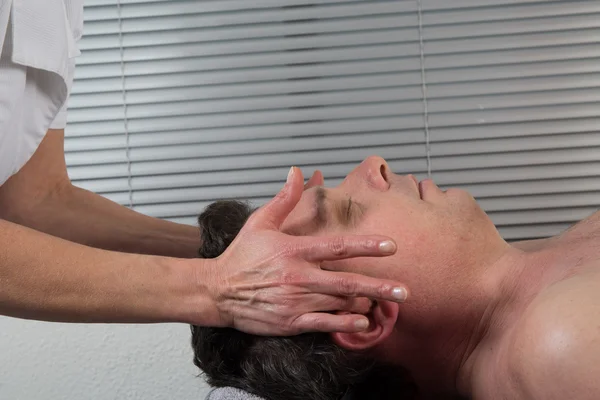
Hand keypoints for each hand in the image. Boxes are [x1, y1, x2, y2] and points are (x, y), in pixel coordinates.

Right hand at [207, 167, 407, 335]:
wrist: (217, 290)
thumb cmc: (241, 255)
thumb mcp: (260, 222)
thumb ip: (284, 199)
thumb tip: (297, 171)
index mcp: (294, 250)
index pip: (337, 247)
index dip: (366, 246)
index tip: (391, 246)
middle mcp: (298, 276)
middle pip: (347, 281)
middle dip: (379, 286)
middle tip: (405, 290)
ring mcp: (295, 301)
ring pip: (339, 303)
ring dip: (365, 303)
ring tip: (386, 303)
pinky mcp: (290, 321)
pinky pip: (324, 324)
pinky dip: (345, 324)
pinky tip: (363, 321)